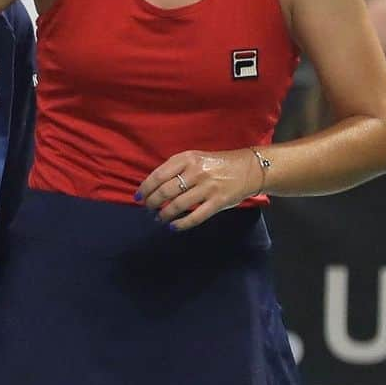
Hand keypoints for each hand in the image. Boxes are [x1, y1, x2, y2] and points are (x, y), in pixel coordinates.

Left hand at [136, 148, 262, 230]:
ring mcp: (207, 188)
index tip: (138, 197)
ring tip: (159, 218)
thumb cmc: (216, 164)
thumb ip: (176, 168)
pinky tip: (173, 226)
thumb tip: (153, 186)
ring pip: (177, 205)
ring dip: (164, 214)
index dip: (145, 188)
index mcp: (187, 159)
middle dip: (152, 203)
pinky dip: (181, 224)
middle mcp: (196, 172)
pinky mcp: (218, 202)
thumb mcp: (195, 158)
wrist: (248, 169)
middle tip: (148, 209)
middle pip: (165, 191)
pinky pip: (195, 216)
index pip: (159, 175)